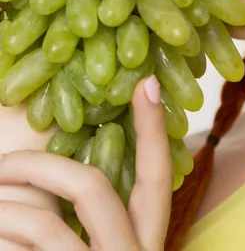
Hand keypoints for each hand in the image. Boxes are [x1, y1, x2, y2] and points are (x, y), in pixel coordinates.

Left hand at [0, 76, 173, 250]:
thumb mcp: (108, 249)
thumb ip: (99, 217)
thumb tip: (59, 169)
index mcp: (146, 241)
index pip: (158, 176)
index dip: (153, 128)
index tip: (148, 81)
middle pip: (91, 186)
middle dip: (39, 164)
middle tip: (1, 162)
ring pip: (44, 224)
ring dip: (4, 210)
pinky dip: (0, 239)